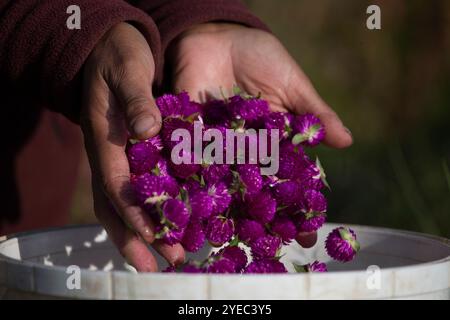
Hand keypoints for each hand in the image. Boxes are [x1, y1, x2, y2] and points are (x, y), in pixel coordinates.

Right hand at [81, 23, 183, 271]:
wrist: (110, 48)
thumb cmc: (118, 57)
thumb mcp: (127, 70)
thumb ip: (136, 99)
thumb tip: (148, 129)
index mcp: (105, 140)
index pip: (116, 185)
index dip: (134, 213)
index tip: (155, 235)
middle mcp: (109, 156)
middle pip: (117, 206)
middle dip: (137, 238)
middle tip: (162, 265)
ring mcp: (119, 159)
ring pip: (125, 205)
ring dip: (145, 234)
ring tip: (170, 258)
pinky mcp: (134, 155)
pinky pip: (140, 190)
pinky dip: (153, 213)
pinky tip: (174, 226)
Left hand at [168, 23, 352, 247]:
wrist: (219, 34)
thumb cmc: (262, 58)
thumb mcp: (292, 85)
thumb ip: (314, 113)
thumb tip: (347, 141)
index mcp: (271, 143)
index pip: (288, 181)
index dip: (298, 207)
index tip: (309, 233)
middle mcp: (243, 152)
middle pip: (253, 191)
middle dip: (261, 220)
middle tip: (269, 249)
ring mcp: (215, 146)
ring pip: (221, 183)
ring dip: (224, 210)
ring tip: (228, 237)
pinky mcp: (188, 134)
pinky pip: (188, 159)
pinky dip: (189, 179)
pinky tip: (191, 204)